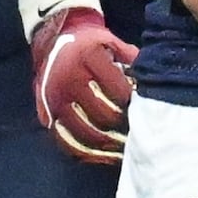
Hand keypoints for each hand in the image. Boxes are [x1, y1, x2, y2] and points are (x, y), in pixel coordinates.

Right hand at [30, 3, 135, 162]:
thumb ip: (133, 59)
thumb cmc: (88, 44)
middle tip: (136, 130)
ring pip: (86, 134)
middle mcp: (68, 79)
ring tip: (124, 147)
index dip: (134, 104)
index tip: (142, 108)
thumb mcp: (111, 41)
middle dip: (123, 126)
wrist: (52, 42)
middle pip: (103, 116)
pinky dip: (87, 153)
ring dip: (108, 145)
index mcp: (86, 58)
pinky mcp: (46, 115)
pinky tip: (105, 156)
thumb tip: (152, 83)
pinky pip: (67, 142)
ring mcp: (54, 100)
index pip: (119, 92)